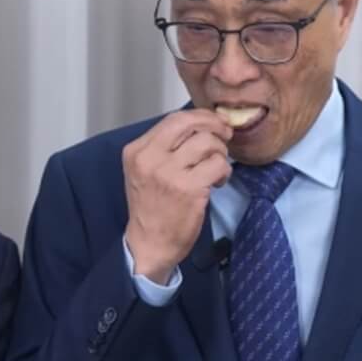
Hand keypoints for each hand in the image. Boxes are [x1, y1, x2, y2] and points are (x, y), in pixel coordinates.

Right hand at [123, 109, 232, 284]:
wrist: (149, 243)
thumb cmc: (150, 207)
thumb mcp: (143, 170)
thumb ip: (163, 147)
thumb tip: (199, 125)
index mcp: (137, 151)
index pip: (173, 119)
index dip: (199, 117)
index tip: (213, 123)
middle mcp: (150, 158)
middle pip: (190, 124)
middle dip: (214, 125)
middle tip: (224, 135)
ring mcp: (169, 173)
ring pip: (208, 143)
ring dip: (220, 152)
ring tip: (216, 167)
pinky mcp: (189, 189)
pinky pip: (218, 165)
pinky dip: (224, 171)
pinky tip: (218, 182)